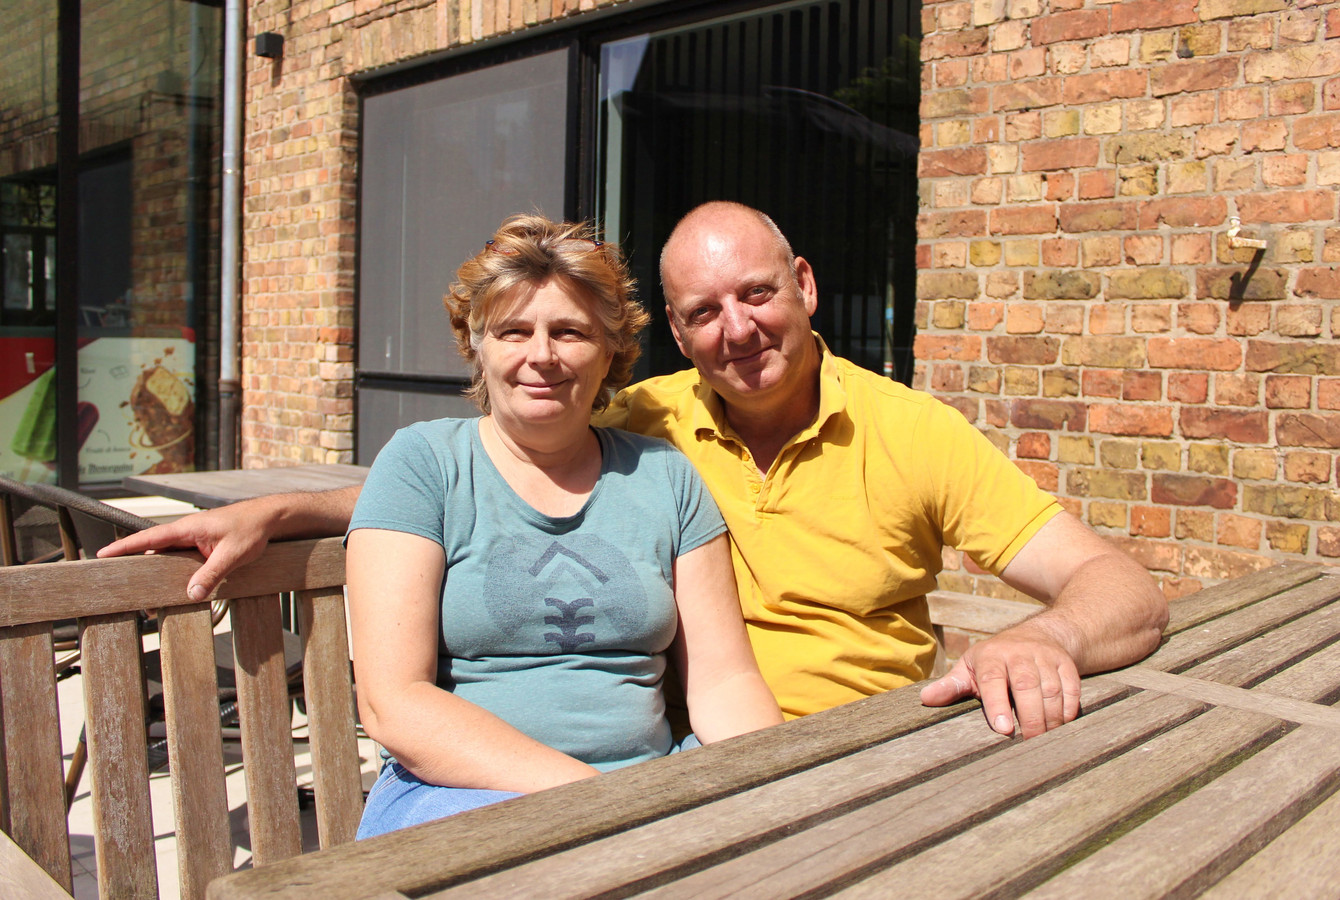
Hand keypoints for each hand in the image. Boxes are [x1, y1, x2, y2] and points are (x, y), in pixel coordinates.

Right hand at [98, 504, 272, 601]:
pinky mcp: (202, 545)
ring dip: (155, 569)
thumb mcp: (232, 554)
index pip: (148, 537)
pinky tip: (171, 585)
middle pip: (153, 549)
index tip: (102, 554)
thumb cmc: (251, 529)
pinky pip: (181, 558)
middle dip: (134, 563)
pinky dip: (173, 570)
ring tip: (141, 591)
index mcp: (187, 528)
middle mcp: (186, 532)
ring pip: (167, 555)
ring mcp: (194, 539)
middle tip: (115, 581)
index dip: (124, 546)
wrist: (269, 518)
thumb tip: (191, 595)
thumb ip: (212, 574)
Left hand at [919, 627, 1081, 737]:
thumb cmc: (994, 661)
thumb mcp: (969, 668)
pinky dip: (1069, 709)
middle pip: (1026, 686)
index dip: (997, 705)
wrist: (1037, 635)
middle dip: (1029, 718)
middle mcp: (1018, 654)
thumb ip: (951, 686)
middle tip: (1028, 743)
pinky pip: (1072, 688)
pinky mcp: (1065, 664)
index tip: (1003, 730)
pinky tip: (1063, 725)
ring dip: (1051, 717)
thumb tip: (925, 699)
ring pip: (1051, 689)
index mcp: (990, 656)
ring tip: (1045, 740)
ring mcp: (1045, 657)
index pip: (992, 680)